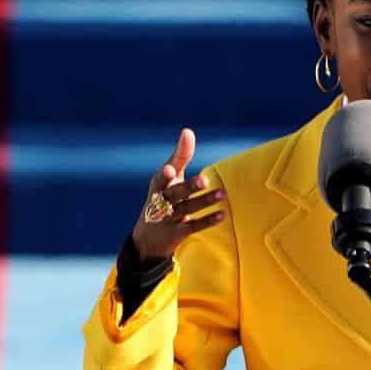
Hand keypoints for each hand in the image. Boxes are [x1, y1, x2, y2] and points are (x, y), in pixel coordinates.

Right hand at [131, 128, 226, 260]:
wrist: (147, 239)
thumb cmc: (162, 197)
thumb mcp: (168, 178)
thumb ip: (180, 156)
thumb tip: (187, 131)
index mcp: (157, 187)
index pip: (160, 179)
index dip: (165, 175)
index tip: (171, 169)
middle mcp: (160, 203)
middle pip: (175, 194)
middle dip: (189, 187)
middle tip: (205, 179)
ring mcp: (167, 220)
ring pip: (187, 209)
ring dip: (205, 201)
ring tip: (223, 193)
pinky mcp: (177, 234)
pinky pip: (193, 227)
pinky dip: (207, 221)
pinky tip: (222, 214)